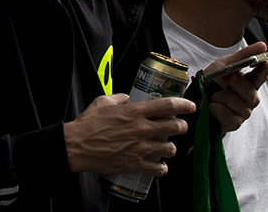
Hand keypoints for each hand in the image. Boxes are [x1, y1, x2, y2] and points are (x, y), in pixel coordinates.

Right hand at [64, 93, 195, 174]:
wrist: (78, 146)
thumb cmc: (88, 124)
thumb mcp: (103, 102)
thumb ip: (120, 98)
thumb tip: (129, 98)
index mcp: (135, 112)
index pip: (168, 106)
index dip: (184, 105)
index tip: (190, 106)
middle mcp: (142, 129)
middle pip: (176, 127)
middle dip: (182, 127)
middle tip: (179, 127)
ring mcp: (141, 148)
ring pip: (170, 149)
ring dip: (171, 147)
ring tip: (166, 147)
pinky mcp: (136, 164)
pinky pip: (159, 169)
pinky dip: (161, 167)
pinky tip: (158, 165)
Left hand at [205, 42, 267, 133]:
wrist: (193, 100)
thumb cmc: (211, 82)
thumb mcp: (223, 65)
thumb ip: (242, 56)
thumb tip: (263, 45)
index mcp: (248, 83)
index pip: (261, 77)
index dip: (264, 71)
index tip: (265, 62)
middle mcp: (249, 99)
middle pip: (250, 92)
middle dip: (236, 83)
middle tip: (224, 77)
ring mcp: (243, 112)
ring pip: (238, 105)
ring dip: (220, 97)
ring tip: (212, 95)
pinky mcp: (234, 124)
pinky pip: (228, 116)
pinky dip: (216, 109)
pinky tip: (211, 106)